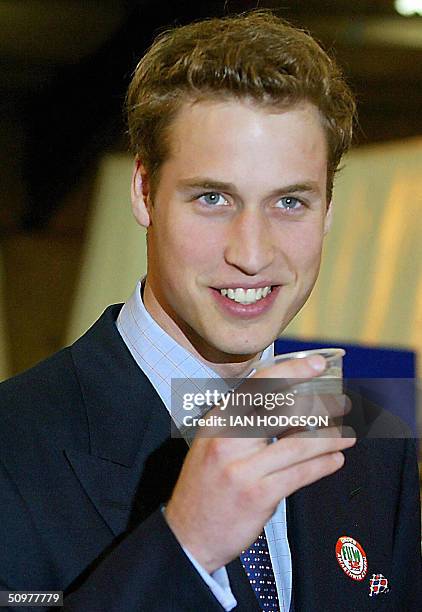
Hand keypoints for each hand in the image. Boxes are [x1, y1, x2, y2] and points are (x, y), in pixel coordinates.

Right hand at [165, 355, 355, 572]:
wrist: (187, 533)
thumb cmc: (206, 485)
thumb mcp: (214, 444)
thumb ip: (243, 423)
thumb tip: (287, 403)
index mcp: (218, 421)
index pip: (257, 386)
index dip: (291, 372)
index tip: (316, 364)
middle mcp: (227, 440)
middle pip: (281, 410)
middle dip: (320, 405)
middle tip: (342, 403)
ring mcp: (242, 468)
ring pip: (298, 444)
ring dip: (329, 438)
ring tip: (347, 436)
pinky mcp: (258, 494)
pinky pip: (300, 474)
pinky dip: (322, 465)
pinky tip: (335, 460)